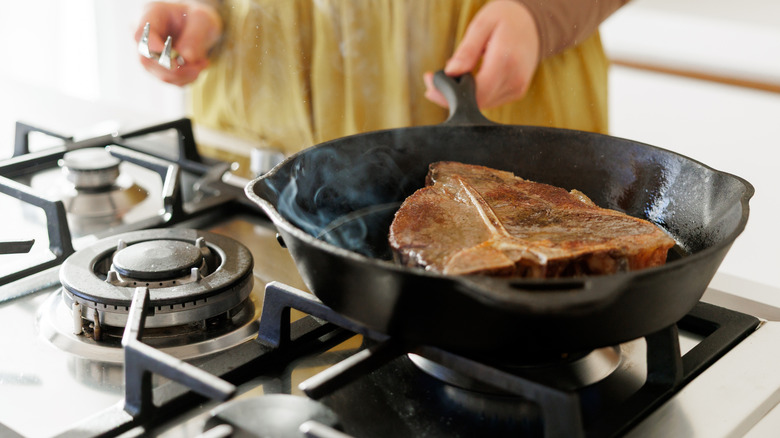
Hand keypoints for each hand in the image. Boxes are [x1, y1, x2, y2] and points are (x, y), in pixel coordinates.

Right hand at [134, 1, 222, 85]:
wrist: (200, 26)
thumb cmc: (198, 18)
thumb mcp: (202, 20)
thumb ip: (194, 37)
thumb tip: (185, 59)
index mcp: (152, 15)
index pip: (142, 35)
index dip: (154, 50)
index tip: (175, 61)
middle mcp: (147, 37)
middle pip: (149, 60)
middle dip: (177, 69)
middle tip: (200, 64)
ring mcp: (151, 55)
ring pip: (161, 75)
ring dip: (186, 74)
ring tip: (203, 63)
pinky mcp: (161, 69)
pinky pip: (173, 81)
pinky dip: (188, 78)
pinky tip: (198, 66)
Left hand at [424, 0, 539, 109]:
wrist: (533, 22)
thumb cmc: (506, 19)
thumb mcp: (482, 25)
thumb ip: (467, 51)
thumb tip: (451, 72)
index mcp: (507, 62)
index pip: (476, 93)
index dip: (450, 94)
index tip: (431, 83)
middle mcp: (515, 79)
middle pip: (477, 102)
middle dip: (450, 96)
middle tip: (432, 81)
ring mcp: (517, 88)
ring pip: (482, 104)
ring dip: (461, 96)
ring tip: (447, 78)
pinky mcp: (516, 92)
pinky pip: (489, 100)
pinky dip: (473, 93)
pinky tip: (464, 79)